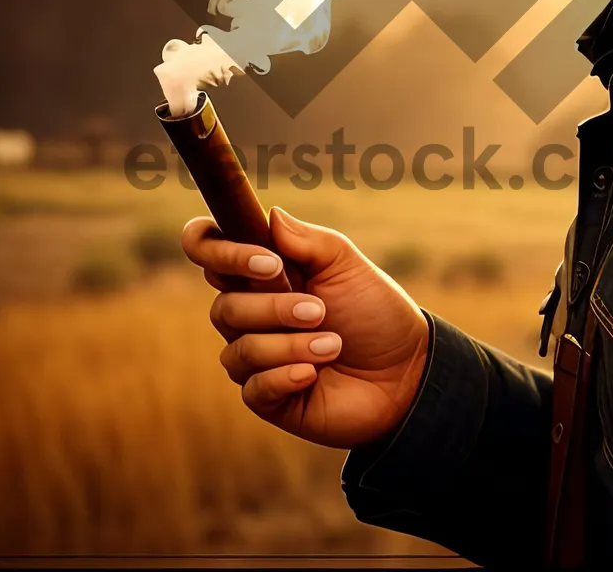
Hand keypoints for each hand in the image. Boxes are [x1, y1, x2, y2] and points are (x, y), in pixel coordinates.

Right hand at [182, 206, 429, 449]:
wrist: (406, 370)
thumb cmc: (374, 310)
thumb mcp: (346, 264)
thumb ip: (307, 240)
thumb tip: (270, 215)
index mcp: (261, 272)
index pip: (207, 249)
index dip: (219, 252)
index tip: (267, 263)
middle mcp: (250, 312)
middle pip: (223, 307)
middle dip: (274, 308)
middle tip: (319, 310)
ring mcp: (256, 356)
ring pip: (239, 348)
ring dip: (290, 345)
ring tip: (333, 345)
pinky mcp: (267, 397)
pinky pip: (252, 388)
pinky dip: (285, 375)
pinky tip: (313, 373)